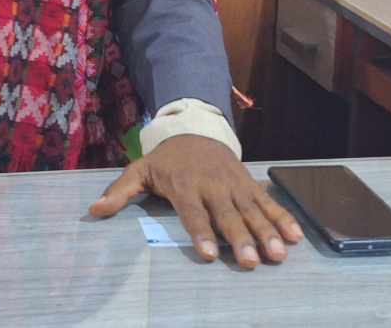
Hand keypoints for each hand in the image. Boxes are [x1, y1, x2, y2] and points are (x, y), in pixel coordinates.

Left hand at [88, 135, 302, 267]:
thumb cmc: (166, 158)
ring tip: (278, 253)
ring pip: (252, 210)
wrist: (196, 128)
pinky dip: (283, 217)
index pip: (193, 213)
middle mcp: (212, 186)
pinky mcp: (249, 183)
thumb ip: (120, 192)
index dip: (201, 233)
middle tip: (251, 261)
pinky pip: (268, 202)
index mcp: (185, 185)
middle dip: (240, 239)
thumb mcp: (139, 170)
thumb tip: (95, 210)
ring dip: (267, 232)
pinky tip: (295, 236)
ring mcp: (234, 184)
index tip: (208, 254)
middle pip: (227, 215)